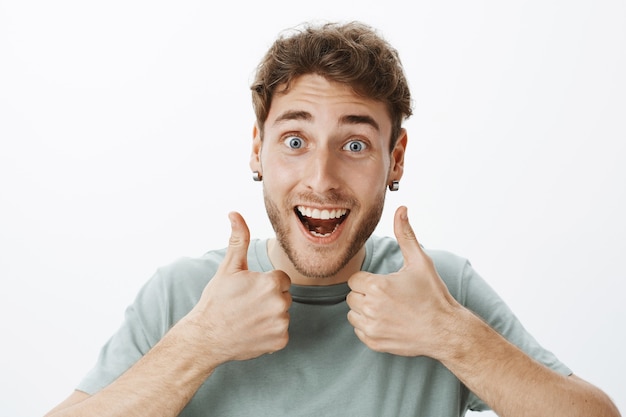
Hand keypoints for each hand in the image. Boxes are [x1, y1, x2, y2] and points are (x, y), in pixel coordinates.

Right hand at [185, 211, 290, 364]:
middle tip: (246, 306)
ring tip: (248, 319)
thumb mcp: (228, 267)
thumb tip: (235, 213)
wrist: (205, 338)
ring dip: (270, 316)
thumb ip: (239, 239)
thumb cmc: (216, 300)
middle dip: (269, 299)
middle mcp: (280, 303)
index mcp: (272, 282)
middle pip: (284, 296)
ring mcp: (281, 323)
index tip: (248, 292)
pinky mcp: (281, 341)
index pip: (281, 279)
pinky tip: (252, 332)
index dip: (264, 284)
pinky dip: (270, 334)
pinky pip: (282, 333)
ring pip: (282, 314)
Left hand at [346, 206, 459, 357]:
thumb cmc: (433, 295)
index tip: (384, 283)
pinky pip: (358, 330)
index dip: (368, 280)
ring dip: (365, 310)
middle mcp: (371, 308)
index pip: (354, 280)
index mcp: (378, 286)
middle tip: (388, 296)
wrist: (445, 330)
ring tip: (387, 308)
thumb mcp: (420, 262)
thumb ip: (405, 234)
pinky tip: (387, 321)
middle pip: (352, 296)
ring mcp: (372, 327)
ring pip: (353, 313)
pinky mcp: (374, 342)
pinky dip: (368, 326)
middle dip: (366, 294)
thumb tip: (401, 209)